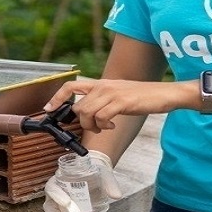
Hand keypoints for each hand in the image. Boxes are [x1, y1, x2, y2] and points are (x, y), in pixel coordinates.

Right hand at [42, 151, 122, 211]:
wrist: (97, 174)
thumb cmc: (95, 170)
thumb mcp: (103, 172)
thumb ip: (109, 183)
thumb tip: (116, 195)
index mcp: (59, 180)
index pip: (51, 188)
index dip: (57, 196)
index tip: (67, 203)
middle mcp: (57, 194)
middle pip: (51, 209)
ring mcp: (63, 206)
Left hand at [44, 77, 191, 132]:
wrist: (163, 93)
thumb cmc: (142, 96)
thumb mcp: (118, 95)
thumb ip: (103, 101)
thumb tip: (88, 114)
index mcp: (101, 83)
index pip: (71, 86)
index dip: (56, 98)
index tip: (47, 110)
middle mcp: (103, 86)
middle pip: (78, 107)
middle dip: (83, 123)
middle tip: (96, 127)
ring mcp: (112, 93)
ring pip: (87, 113)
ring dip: (93, 126)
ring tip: (105, 126)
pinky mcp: (121, 102)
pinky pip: (101, 117)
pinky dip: (104, 125)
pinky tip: (113, 125)